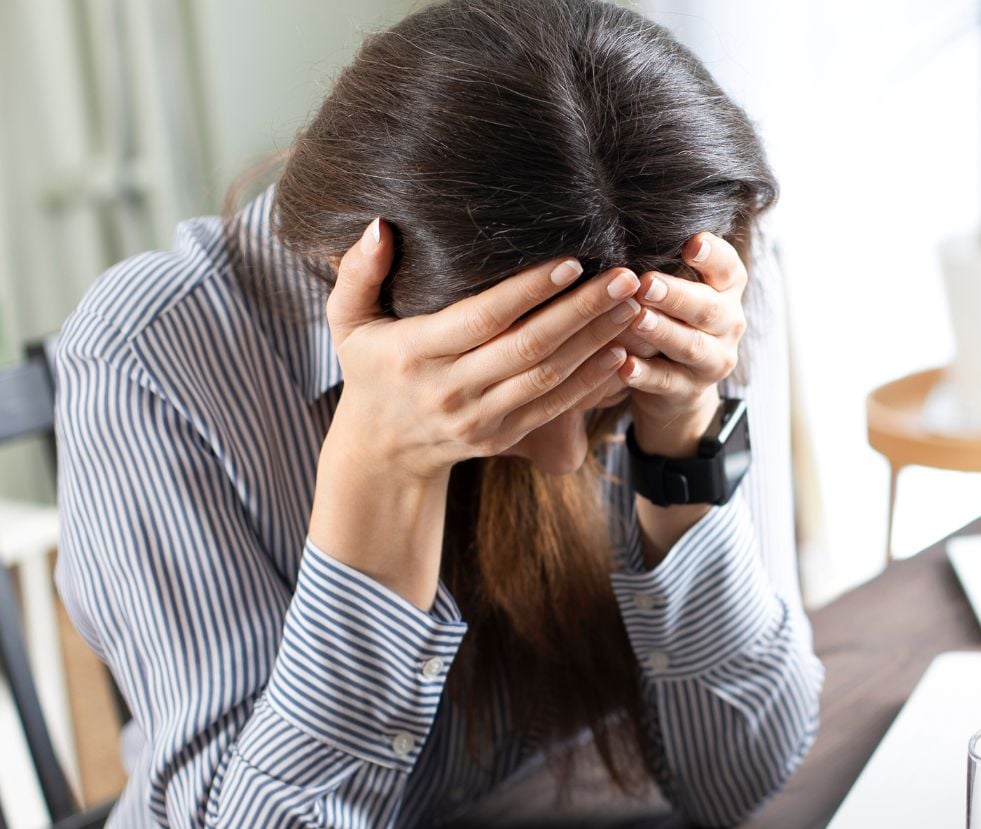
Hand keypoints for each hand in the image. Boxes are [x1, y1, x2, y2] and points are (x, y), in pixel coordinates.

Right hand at [324, 218, 642, 482]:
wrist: (381, 451)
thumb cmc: (369, 369)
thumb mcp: (347, 322)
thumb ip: (357, 273)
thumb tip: (380, 225)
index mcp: (416, 353)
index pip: (482, 318)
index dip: (528, 291)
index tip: (571, 261)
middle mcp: (451, 389)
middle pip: (528, 347)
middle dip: (581, 311)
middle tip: (625, 277)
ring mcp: (481, 418)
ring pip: (549, 377)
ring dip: (596, 342)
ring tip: (633, 306)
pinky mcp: (503, 436)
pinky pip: (555, 407)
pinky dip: (591, 381)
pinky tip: (622, 351)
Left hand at [618, 233, 748, 457]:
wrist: (679, 386)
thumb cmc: (672, 320)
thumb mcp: (675, 291)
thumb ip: (661, 267)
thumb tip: (618, 236)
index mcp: (726, 290)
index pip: (728, 267)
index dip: (713, 255)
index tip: (691, 243)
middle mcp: (728, 323)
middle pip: (708, 308)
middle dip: (676, 296)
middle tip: (646, 284)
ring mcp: (713, 360)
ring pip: (691, 346)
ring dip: (662, 332)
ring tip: (635, 319)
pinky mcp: (691, 391)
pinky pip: (668, 382)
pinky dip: (645, 374)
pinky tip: (624, 365)